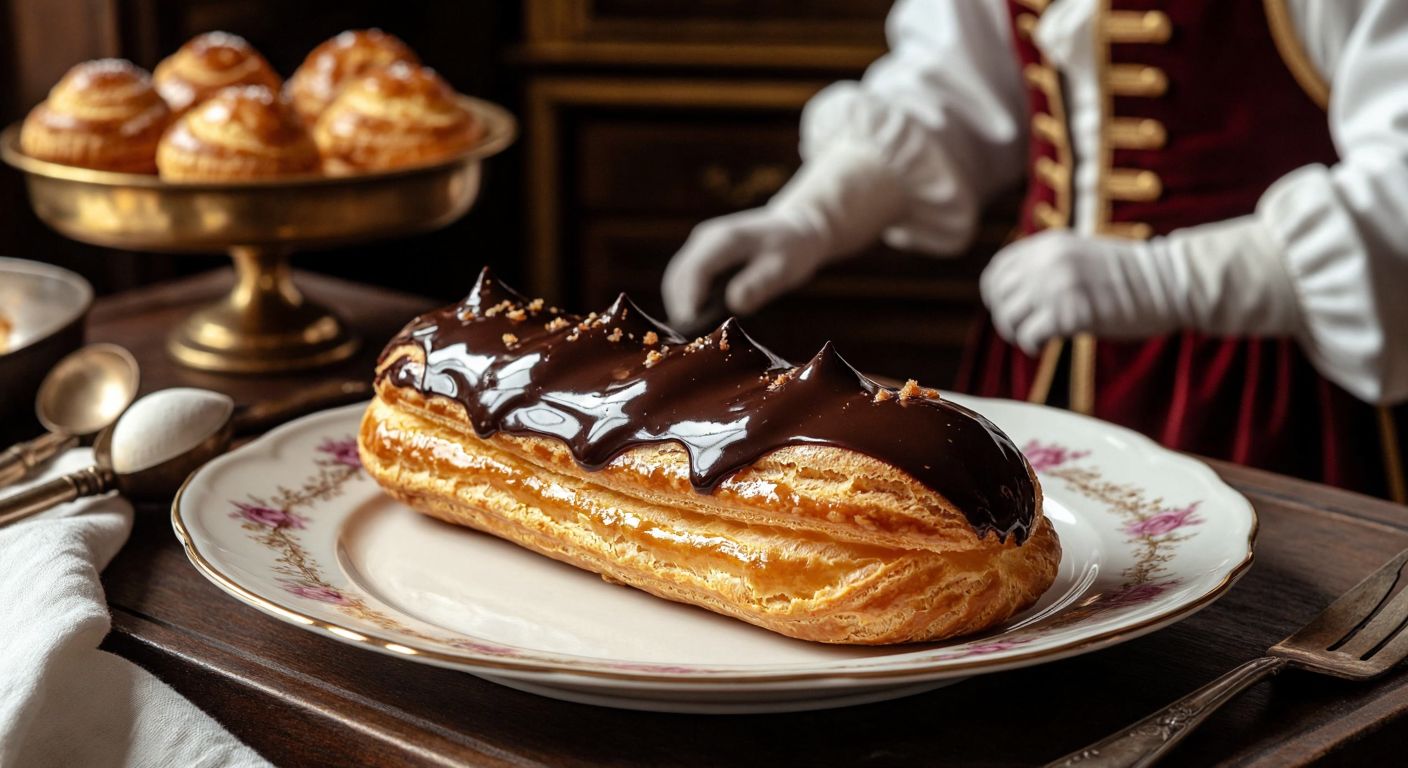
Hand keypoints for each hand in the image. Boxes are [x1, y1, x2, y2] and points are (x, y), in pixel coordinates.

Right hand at [661, 145, 905, 327]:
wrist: (795, 228)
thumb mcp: (784, 268)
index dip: (688, 301)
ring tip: (690, 337)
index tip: (689, 329)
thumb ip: (760, 284)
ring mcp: (700, 246)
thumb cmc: (793, 248)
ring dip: (679, 306)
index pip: (695, 270)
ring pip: (676, 279)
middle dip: (679, 308)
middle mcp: (705, 239)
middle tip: (688, 342)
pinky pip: (684, 281)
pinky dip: (685, 301)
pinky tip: (696, 323)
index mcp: (724, 239)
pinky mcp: (701, 256)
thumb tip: (735, 304)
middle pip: (678, 277)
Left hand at [980, 221, 1300, 354]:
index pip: (997, 271)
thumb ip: (1046, 266)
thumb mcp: (1078, 255)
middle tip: (1025, 330)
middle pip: (998, 297)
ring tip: (1036, 339)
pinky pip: (1030, 335)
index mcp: (1047, 244)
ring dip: (1017, 334)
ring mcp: (1059, 285)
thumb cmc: (1126, 276)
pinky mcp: (1072, 313)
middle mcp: (1048, 260)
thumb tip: (1012, 293)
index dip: (996, 296)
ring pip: (1009, 318)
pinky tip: (1046, 346)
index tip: (1011, 311)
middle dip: (1006, 319)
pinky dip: (1032, 345)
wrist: (1168, 282)